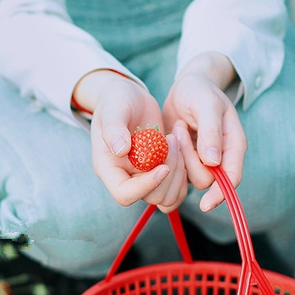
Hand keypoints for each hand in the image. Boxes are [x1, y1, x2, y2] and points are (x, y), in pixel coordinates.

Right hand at [72, 69, 187, 210]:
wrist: (128, 98)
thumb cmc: (115, 101)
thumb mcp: (113, 109)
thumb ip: (113, 129)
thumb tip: (120, 150)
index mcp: (109, 169)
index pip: (124, 194)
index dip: (146, 186)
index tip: (163, 166)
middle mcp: (126, 178)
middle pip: (152, 197)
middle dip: (169, 173)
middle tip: (172, 141)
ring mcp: (144, 178)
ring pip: (168, 197)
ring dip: (180, 172)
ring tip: (176, 141)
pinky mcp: (160, 173)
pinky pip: (177, 190)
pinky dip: (185, 174)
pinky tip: (182, 148)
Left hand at [162, 53, 246, 211]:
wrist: (186, 86)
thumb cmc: (200, 91)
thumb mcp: (207, 105)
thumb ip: (211, 132)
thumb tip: (213, 162)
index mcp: (234, 145)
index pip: (232, 178)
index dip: (221, 193)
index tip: (205, 204)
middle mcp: (220, 157)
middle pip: (206, 180)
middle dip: (189, 158)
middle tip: (180, 129)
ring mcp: (202, 161)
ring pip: (189, 177)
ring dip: (178, 156)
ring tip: (176, 128)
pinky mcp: (185, 160)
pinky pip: (177, 173)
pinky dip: (169, 160)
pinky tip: (167, 139)